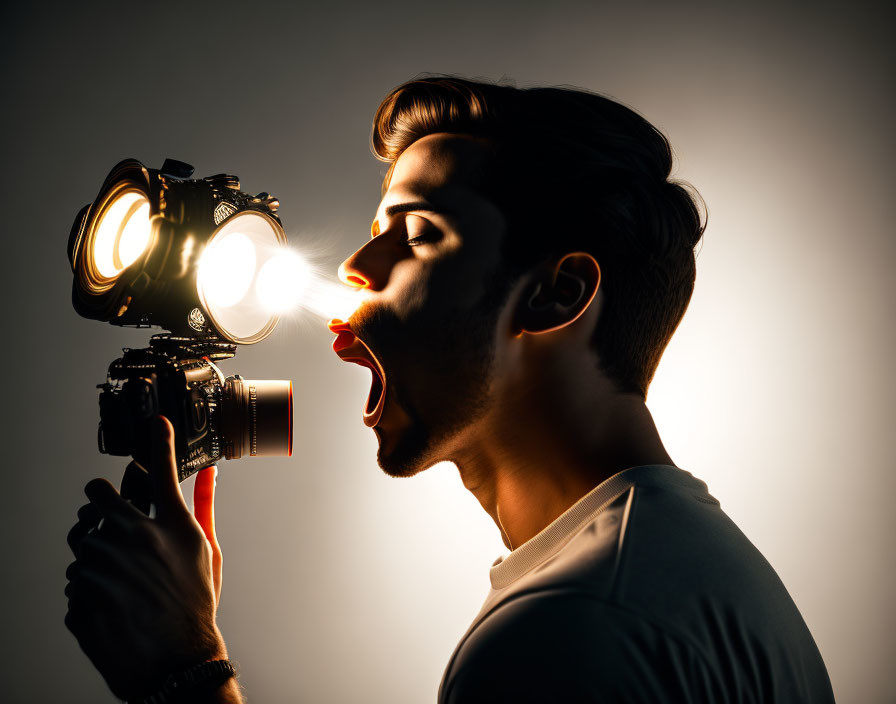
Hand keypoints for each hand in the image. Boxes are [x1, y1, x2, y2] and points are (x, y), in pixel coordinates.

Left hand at [65, 416, 225, 700]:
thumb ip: (203, 508)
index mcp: (168, 527)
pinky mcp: (79, 595)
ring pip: (82, 543)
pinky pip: (75, 579)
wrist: (175, 660)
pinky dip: (89, 588)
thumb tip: (209, 474)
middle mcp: (132, 539)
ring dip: (96, 555)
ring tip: (123, 581)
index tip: (155, 424)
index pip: (159, 472)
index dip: (158, 444)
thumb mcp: (207, 552)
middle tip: (114, 525)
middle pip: (96, 496)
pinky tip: (113, 603)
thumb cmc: (196, 605)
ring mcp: (101, 568)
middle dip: (101, 505)